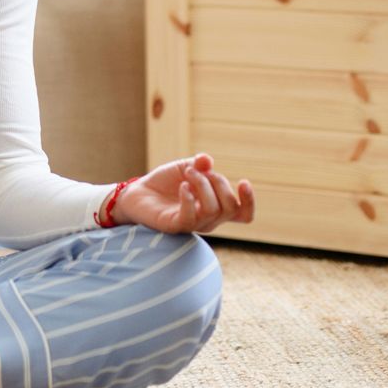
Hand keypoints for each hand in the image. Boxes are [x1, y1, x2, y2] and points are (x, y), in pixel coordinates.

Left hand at [112, 153, 254, 235]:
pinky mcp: (175, 226)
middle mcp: (208, 219)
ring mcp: (193, 224)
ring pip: (213, 209)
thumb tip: (207, 161)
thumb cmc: (165, 183)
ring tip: (186, 174)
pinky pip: (190, 216)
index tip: (244, 181)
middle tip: (197, 170)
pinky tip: (182, 186)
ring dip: (202, 185)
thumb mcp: (185, 167)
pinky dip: (189, 197)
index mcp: (215, 206)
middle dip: (219, 182)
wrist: (138, 192)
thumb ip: (199, 165)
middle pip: (229, 207)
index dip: (249, 201)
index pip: (242, 214)